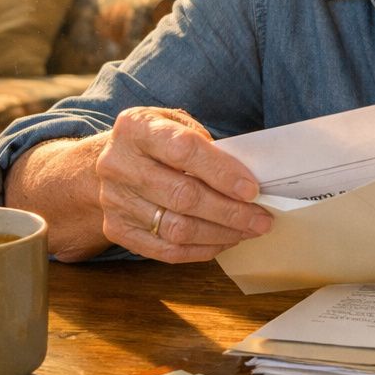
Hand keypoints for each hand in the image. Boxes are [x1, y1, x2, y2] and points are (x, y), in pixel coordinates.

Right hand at [94, 106, 272, 261]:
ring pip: (176, 228)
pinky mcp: (116, 229)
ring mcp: (113, 200)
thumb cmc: (157, 141)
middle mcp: (118, 164)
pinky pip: (164, 249)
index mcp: (136, 128)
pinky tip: (224, 241)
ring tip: (249, 230)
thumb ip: (206, 145)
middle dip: (230, 211)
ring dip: (220, 233)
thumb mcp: (177, 124)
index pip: (184, 151)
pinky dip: (200, 250)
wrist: (113, 162)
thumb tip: (246, 180)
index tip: (252, 190)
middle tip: (262, 219)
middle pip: (182, 196)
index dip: (222, 172)